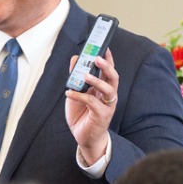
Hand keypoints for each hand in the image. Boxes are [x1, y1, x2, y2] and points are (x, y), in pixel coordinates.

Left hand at [65, 49, 118, 164]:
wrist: (84, 137)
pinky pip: (92, 102)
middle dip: (107, 66)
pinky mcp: (102, 115)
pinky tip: (69, 93)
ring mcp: (107, 105)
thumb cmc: (82, 114)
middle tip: (97, 58)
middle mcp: (109, 95)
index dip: (108, 58)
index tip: (104, 46)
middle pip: (113, 77)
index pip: (109, 70)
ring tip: (85, 75)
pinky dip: (80, 96)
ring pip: (108, 89)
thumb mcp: (76, 92)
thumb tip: (75, 58)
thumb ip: (75, 76)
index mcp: (104, 88)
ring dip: (96, 80)